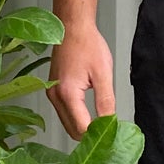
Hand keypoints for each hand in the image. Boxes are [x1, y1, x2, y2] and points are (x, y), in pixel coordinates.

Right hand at [48, 24, 115, 138]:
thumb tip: (110, 124)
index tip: (111, 135)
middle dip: (90, 135)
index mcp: (68, 94)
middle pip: (72, 131)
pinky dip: (76, 117)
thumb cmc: (87, 44)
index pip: (82, 128)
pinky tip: (90, 114)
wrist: (72, 27)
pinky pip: (64, 113)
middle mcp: (55, 96)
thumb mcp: (103, 74)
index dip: (97, 136)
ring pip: (67, 123)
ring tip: (102, 123)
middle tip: (109, 132)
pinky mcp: (53, 90)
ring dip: (83, 127)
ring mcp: (52, 94)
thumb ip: (106, 102)